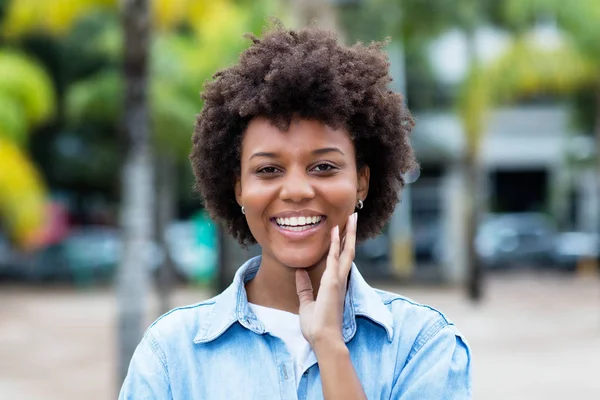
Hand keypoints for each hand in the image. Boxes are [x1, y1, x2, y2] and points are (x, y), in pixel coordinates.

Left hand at [295, 212, 356, 349]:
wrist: (323, 339)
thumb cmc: (317, 326)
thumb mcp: (306, 302)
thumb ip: (304, 287)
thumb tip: (300, 272)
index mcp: (334, 284)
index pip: (340, 259)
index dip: (342, 244)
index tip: (342, 230)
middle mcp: (340, 280)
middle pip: (348, 251)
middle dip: (350, 234)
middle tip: (352, 217)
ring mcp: (338, 280)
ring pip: (346, 251)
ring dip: (348, 233)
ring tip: (351, 217)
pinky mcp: (333, 282)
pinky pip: (335, 258)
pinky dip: (335, 243)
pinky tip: (335, 230)